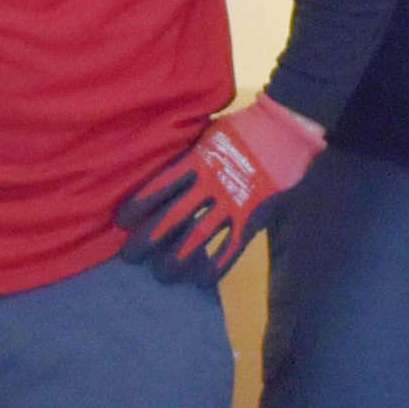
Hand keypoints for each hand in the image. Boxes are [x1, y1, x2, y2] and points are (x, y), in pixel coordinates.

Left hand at [115, 95, 323, 287]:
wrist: (286, 130)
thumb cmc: (245, 127)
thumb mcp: (209, 133)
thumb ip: (191, 154)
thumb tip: (169, 166)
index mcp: (196, 161)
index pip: (159, 187)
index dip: (138, 206)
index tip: (122, 221)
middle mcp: (209, 185)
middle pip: (171, 217)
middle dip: (148, 239)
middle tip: (130, 256)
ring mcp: (232, 203)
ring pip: (197, 237)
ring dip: (176, 258)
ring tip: (161, 274)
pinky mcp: (252, 217)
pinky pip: (231, 247)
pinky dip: (215, 265)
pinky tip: (201, 279)